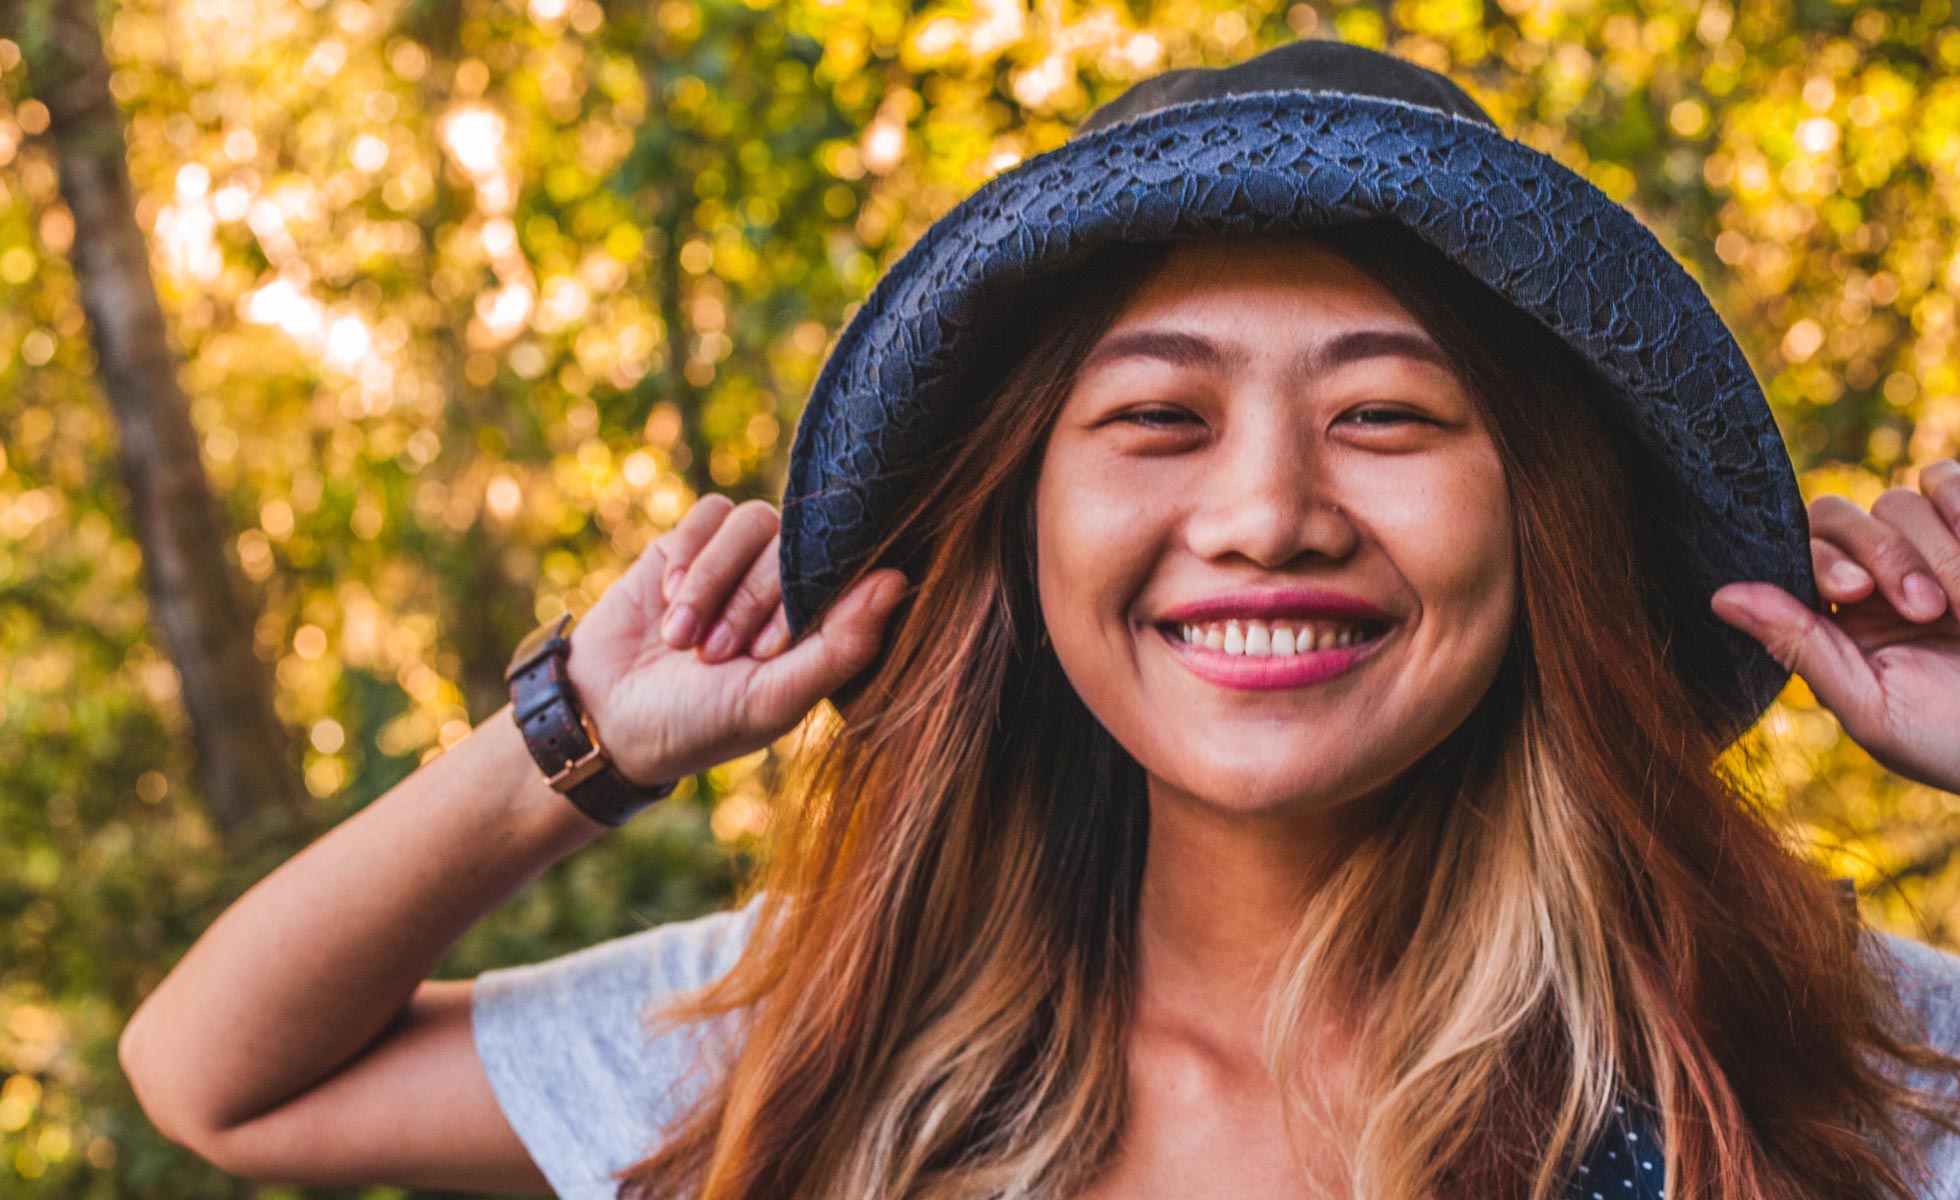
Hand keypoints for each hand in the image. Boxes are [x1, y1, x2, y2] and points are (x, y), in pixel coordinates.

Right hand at [561, 494, 909, 787]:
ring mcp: (741, 559)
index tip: (763, 654)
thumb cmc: (701, 723)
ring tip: (681, 637)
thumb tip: (899, 581)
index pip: (846, 574)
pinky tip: (666, 601)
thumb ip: (840, 648)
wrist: (606, 717)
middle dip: (748, 601)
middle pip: (794, 545)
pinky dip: (689, 555)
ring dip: (713, 581)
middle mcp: (788, 585)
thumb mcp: (772, 700)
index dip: (801, 605)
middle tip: (712, 655)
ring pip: (753, 522)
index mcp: (821, 626)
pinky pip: (710, 511)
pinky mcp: (693, 541)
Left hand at [1709, 458, 1959, 792]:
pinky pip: (1947, 481)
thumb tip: (1720, 597)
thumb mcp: (1873, 708)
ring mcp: (1928, 548)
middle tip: (1925, 610)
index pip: (1798, 555)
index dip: (1821, 562)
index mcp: (1836, 618)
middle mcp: (1875, 576)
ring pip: (1899, 499)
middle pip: (1839, 517)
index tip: (1856, 593)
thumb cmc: (1952, 740)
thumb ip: (1801, 647)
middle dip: (1883, 555)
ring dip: (1936, 551)